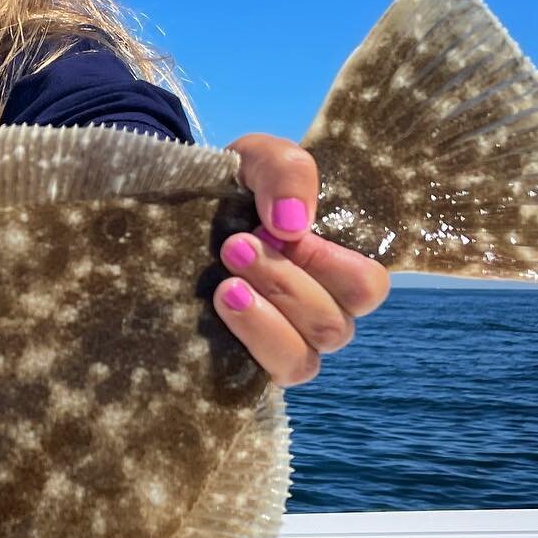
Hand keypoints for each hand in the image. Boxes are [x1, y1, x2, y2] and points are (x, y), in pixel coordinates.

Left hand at [214, 134, 389, 386]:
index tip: (282, 231)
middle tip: (233, 246)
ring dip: (264, 322)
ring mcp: (282, 344)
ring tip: (224, 288)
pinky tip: (215, 311)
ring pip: (302, 362)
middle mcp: (318, 314)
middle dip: (283, 284)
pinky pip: (260, 379)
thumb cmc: (233, 185)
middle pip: (332, 326)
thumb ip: (287, 172)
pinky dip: (244, 346)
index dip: (329, 265)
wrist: (172, 210)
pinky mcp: (243, 365)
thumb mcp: (258, 158)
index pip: (365, 288)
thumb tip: (292, 224)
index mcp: (337, 268)